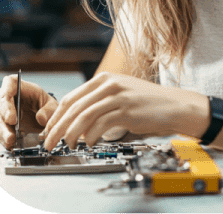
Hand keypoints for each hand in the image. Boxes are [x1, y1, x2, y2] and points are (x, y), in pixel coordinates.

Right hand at [0, 75, 57, 148]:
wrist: (44, 119)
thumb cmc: (45, 106)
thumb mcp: (52, 105)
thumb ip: (49, 110)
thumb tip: (41, 117)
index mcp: (19, 87)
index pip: (8, 83)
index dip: (7, 95)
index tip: (12, 111)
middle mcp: (7, 98)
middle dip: (4, 114)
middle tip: (12, 122)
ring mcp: (1, 112)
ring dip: (2, 130)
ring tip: (11, 139)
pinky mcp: (0, 126)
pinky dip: (4, 138)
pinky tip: (11, 143)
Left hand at [41, 72, 203, 151]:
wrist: (173, 105)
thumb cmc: (147, 102)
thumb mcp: (121, 92)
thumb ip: (99, 101)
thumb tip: (77, 121)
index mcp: (105, 78)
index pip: (71, 97)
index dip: (56, 116)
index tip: (49, 129)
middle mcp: (109, 84)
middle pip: (74, 107)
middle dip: (58, 127)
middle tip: (49, 141)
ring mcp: (118, 96)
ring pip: (84, 116)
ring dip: (71, 134)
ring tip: (68, 145)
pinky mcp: (126, 110)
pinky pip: (101, 125)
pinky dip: (91, 136)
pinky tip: (90, 142)